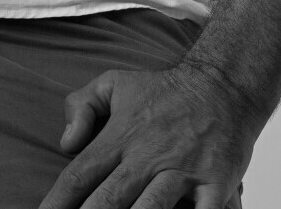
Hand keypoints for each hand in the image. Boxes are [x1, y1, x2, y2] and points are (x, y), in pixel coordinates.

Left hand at [38, 63, 260, 208]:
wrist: (223, 86)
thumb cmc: (164, 91)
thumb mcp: (115, 83)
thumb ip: (82, 106)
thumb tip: (65, 142)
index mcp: (120, 137)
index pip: (79, 174)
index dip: (58, 201)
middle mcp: (147, 157)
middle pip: (109, 200)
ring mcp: (181, 172)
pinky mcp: (215, 184)